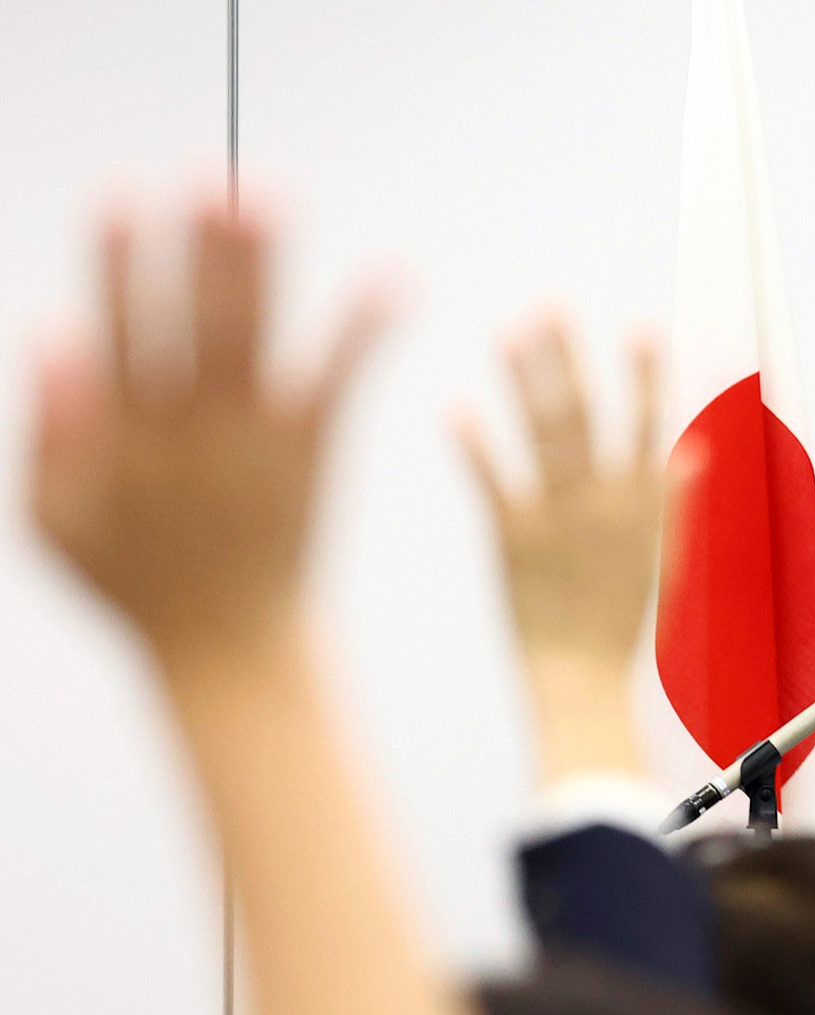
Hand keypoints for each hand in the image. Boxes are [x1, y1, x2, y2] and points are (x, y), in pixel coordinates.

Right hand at [31, 201, 388, 659]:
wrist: (229, 650)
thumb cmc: (136, 582)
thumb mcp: (54, 524)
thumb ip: (46, 436)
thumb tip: (52, 334)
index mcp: (121, 439)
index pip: (117, 334)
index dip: (118, 264)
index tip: (121, 196)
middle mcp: (189, 432)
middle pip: (191, 327)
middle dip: (200, 255)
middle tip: (214, 185)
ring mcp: (252, 441)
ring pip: (253, 340)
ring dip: (262, 269)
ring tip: (270, 197)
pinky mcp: (309, 452)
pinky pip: (337, 381)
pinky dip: (361, 330)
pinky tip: (390, 278)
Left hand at [457, 311, 690, 782]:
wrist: (581, 682)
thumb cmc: (620, 621)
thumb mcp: (665, 558)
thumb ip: (675, 501)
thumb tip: (697, 452)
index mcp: (643, 504)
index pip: (648, 426)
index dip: (646, 376)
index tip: (643, 327)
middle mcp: (602, 502)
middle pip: (585, 416)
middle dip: (567, 358)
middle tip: (550, 304)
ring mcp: (558, 518)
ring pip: (544, 436)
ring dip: (526, 381)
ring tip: (509, 330)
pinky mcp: (513, 540)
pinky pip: (493, 483)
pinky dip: (476, 446)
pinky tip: (455, 405)